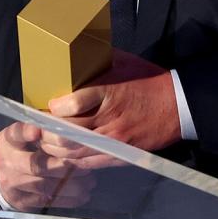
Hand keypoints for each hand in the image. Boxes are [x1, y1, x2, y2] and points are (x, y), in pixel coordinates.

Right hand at [0, 122, 95, 211]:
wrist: (8, 178)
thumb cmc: (27, 149)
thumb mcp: (30, 135)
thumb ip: (47, 130)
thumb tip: (75, 129)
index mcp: (8, 140)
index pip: (17, 133)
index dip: (27, 132)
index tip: (38, 131)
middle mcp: (6, 161)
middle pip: (36, 164)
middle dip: (64, 166)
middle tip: (84, 165)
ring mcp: (12, 183)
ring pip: (44, 185)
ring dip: (70, 184)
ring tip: (89, 181)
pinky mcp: (21, 201)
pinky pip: (47, 200)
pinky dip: (68, 198)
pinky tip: (82, 194)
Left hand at [45, 50, 180, 161]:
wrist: (178, 106)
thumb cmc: (150, 82)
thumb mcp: (125, 63)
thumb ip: (99, 62)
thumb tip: (77, 55)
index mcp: (109, 94)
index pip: (72, 105)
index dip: (53, 108)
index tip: (48, 104)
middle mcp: (109, 120)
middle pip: (66, 133)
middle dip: (46, 131)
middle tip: (39, 126)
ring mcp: (114, 141)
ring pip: (73, 151)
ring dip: (55, 148)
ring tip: (47, 141)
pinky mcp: (120, 154)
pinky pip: (88, 163)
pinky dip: (72, 159)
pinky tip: (66, 153)